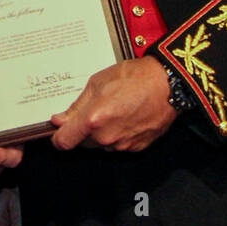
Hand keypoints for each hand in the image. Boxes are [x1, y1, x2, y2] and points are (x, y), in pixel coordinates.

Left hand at [50, 55, 176, 151]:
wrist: (168, 84)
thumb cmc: (135, 78)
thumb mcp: (98, 82)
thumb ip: (77, 106)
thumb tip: (60, 120)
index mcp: (93, 120)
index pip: (64, 142)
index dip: (58, 136)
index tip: (59, 130)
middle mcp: (106, 137)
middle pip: (82, 143)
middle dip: (83, 130)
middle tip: (94, 110)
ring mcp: (122, 145)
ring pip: (101, 144)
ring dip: (102, 132)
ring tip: (115, 110)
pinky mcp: (137, 147)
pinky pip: (119, 145)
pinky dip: (118, 134)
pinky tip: (127, 116)